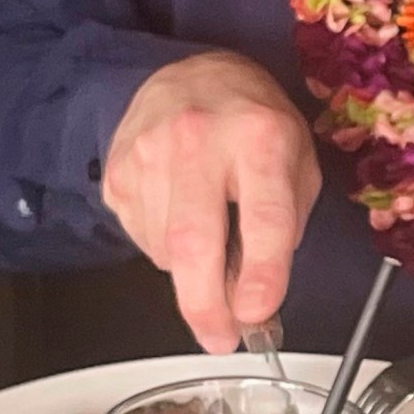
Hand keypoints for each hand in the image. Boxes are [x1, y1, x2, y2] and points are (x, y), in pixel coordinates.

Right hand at [101, 52, 320, 354]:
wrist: (190, 75)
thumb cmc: (253, 125)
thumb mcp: (296, 160)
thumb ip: (285, 224)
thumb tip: (256, 300)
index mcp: (260, 136)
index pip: (263, 214)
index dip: (261, 273)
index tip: (256, 313)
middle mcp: (199, 140)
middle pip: (194, 240)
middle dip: (206, 306)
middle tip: (221, 338)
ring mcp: (148, 155)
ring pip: (165, 250)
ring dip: (191, 275)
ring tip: (213, 247)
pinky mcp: (117, 173)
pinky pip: (141, 239)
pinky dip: (166, 252)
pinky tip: (183, 220)